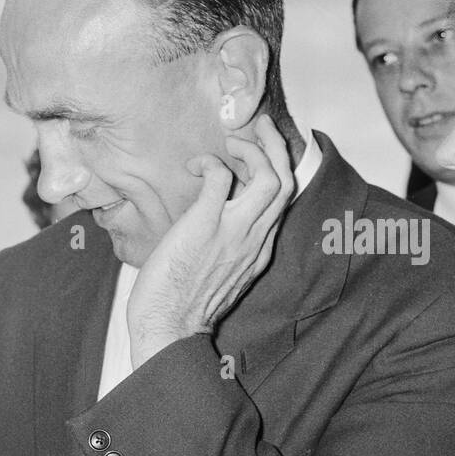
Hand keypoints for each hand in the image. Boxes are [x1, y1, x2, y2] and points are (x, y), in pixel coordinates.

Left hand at [125, 115, 294, 368]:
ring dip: (254, 149)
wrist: (168, 329)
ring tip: (231, 141)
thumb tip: (209, 224)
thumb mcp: (218, 275)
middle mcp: (255, 240)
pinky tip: (195, 165)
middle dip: (277, 146)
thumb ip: (225, 248)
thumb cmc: (181, 306)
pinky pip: (222, 178)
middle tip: (258, 126)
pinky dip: (212, 162)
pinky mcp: (206, 226)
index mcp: (259, 251)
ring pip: (270, 177)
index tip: (261, 152)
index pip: (283, 201)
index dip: (277, 170)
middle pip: (286, 182)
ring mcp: (233, 232)